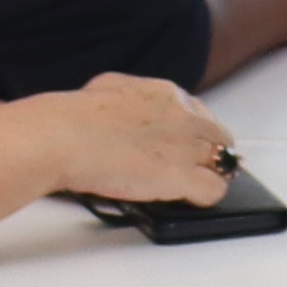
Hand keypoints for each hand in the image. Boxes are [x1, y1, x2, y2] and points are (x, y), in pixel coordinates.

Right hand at [36, 72, 233, 207]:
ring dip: (208, 175)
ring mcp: (186, 147)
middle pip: (219, 138)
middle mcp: (183, 117)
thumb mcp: (110, 87)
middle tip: (193, 167)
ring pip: (221, 164)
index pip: (200, 113)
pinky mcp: (181, 176)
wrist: (65, 136)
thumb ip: (133, 96)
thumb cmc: (75, 116)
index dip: (195, 132)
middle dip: (210, 153)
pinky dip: (204, 197)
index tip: (186, 143)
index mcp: (167, 94)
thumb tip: (132, 105)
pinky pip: (214, 190)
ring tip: (191, 186)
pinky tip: (188, 199)